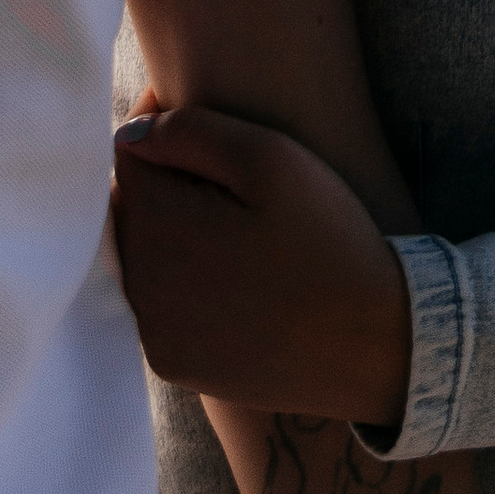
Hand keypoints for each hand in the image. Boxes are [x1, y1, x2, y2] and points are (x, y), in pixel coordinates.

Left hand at [111, 104, 413, 426]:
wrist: (369, 344)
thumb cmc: (328, 238)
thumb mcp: (273, 158)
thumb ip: (191, 132)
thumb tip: (131, 133)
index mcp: (158, 222)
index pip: (127, 153)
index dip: (162, 129)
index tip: (209, 130)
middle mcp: (139, 281)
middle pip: (126, 207)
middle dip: (163, 184)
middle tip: (229, 183)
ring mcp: (152, 330)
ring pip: (139, 257)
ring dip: (169, 235)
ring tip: (233, 229)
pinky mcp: (172, 364)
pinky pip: (157, 307)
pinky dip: (180, 286)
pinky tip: (230, 277)